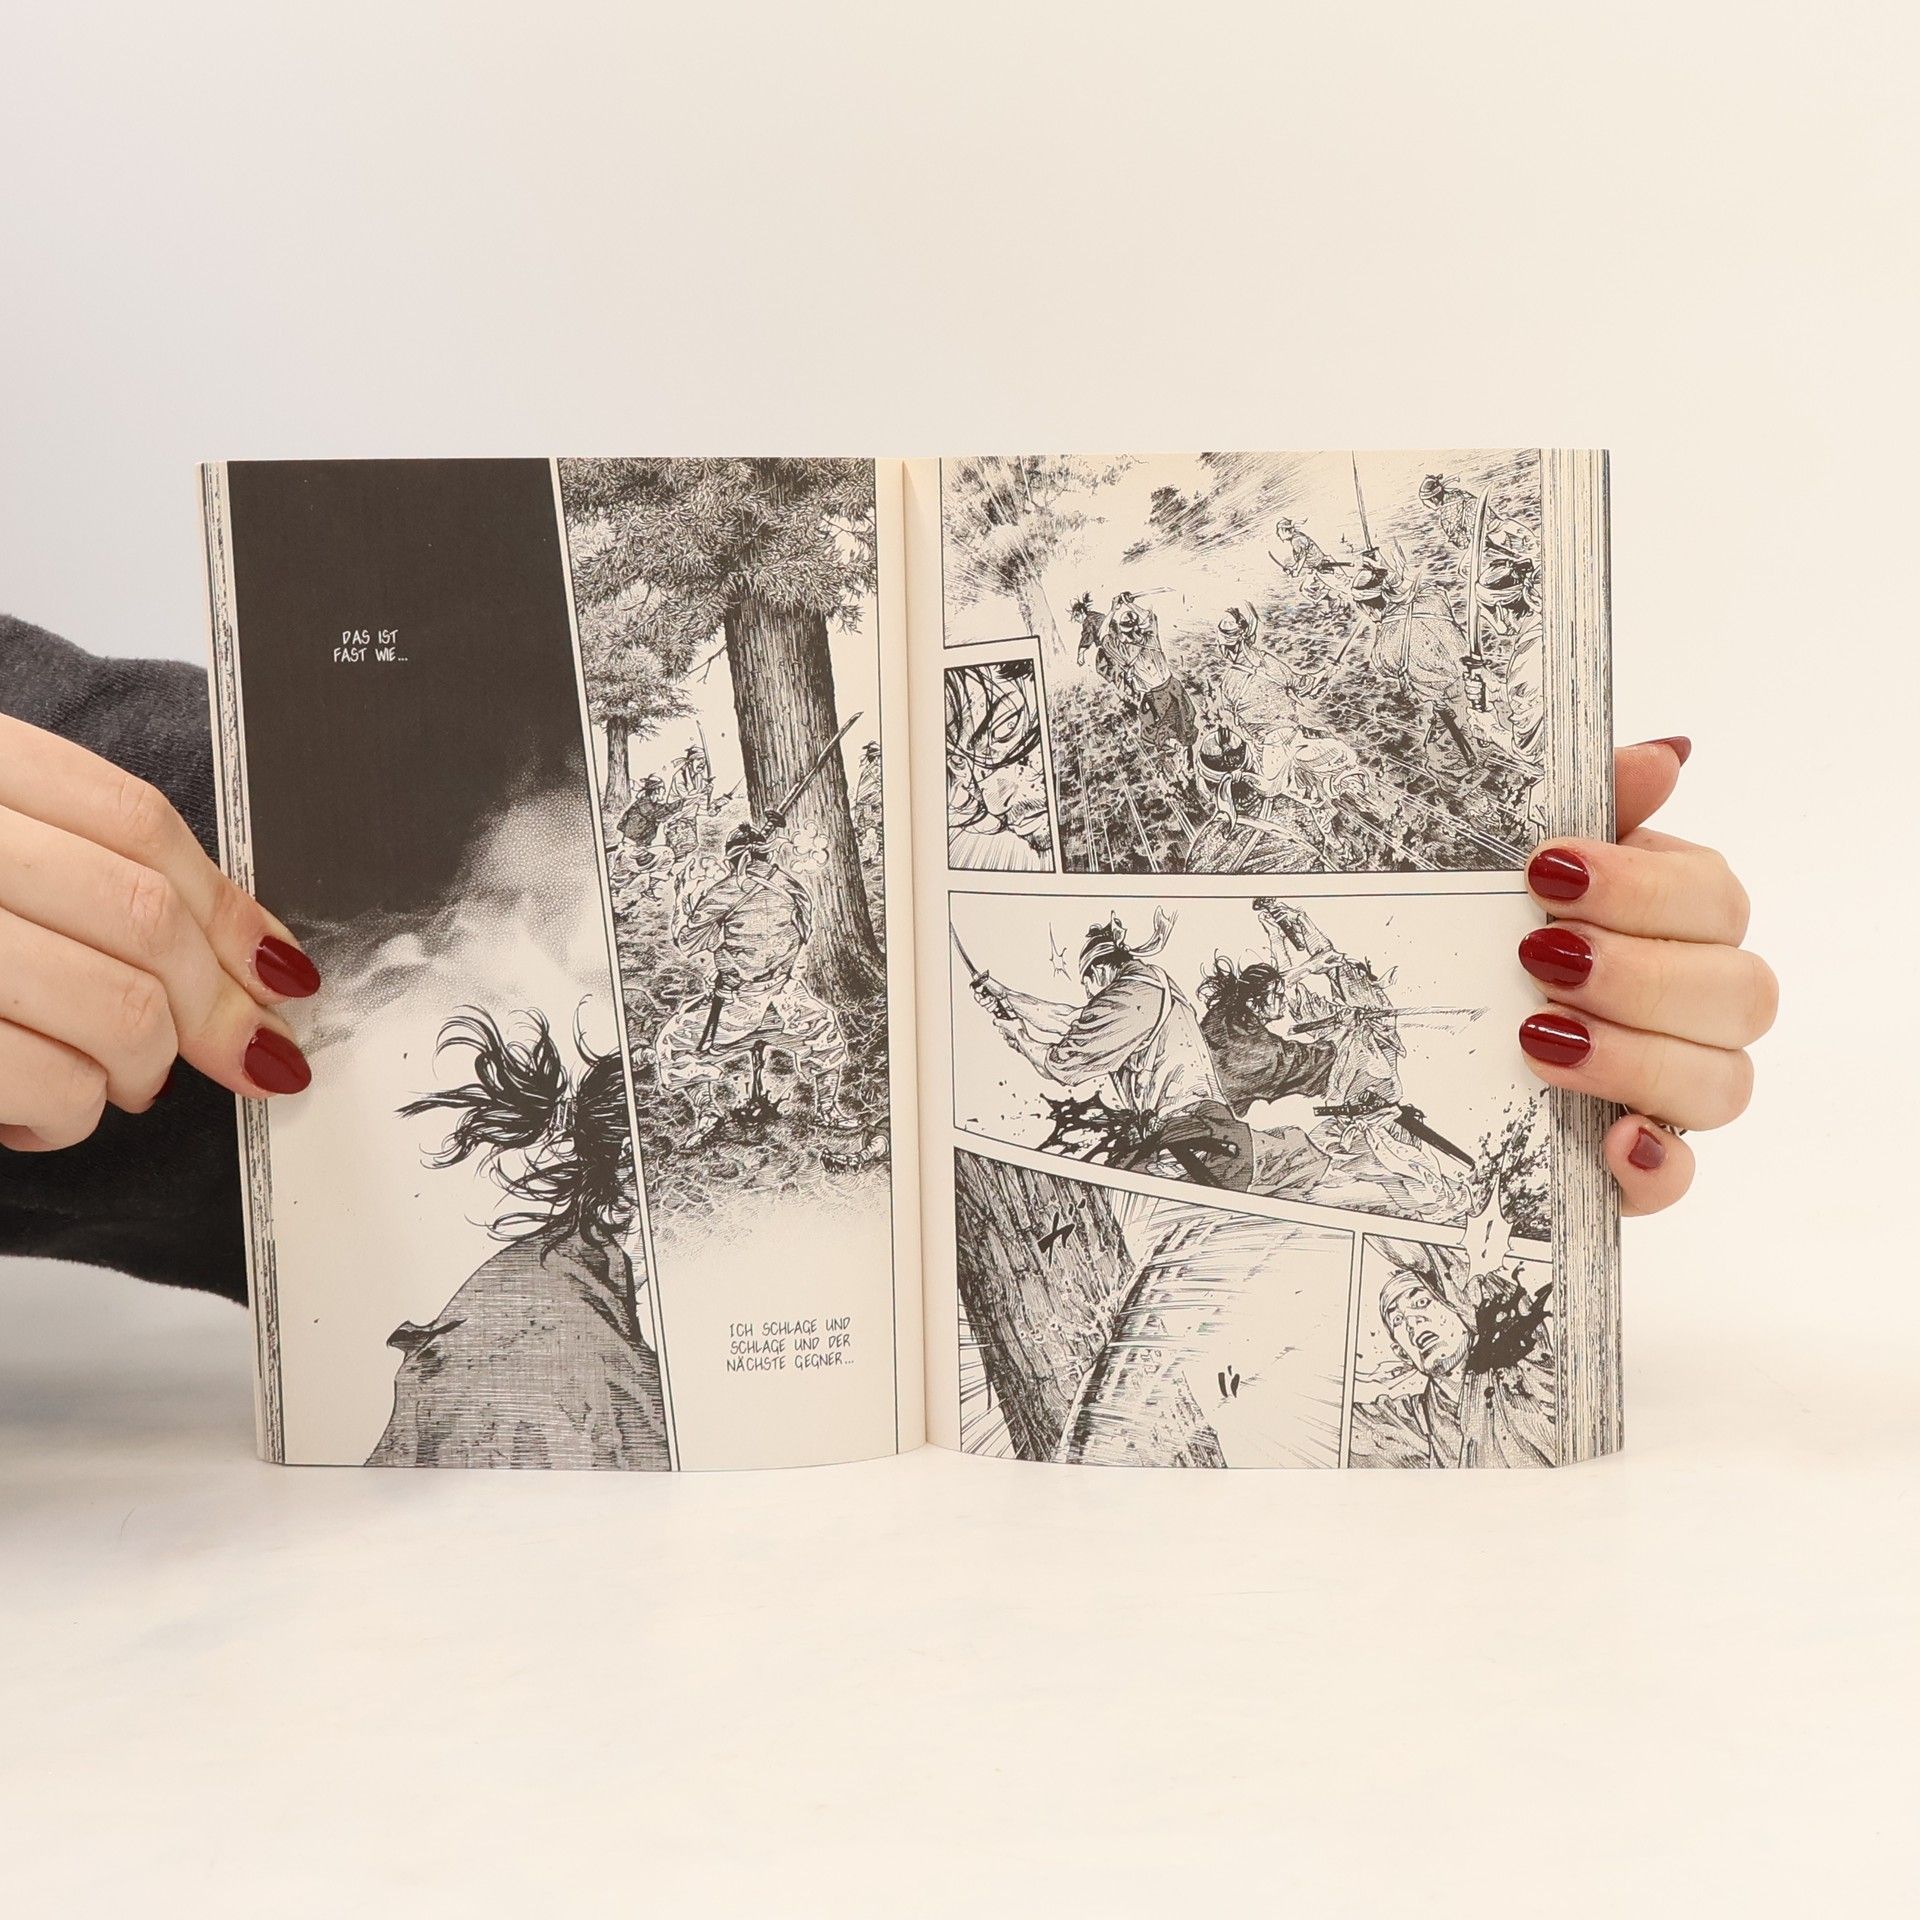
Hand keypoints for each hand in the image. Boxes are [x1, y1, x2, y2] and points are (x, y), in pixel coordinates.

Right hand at [0, 715, 317, 1150]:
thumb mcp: (0, 854)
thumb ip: (87, 870)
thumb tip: (253, 956)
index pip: (138, 822)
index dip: (232, 909)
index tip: (288, 973)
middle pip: (144, 916)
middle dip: (217, 1006)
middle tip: (246, 1055)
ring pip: (121, 1008)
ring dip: (142, 1068)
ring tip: (115, 1082)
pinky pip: (54, 1083)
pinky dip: (66, 1115)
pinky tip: (37, 1112)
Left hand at [1517, 738, 1774, 1216]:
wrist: (1399, 1030)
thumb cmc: (1477, 929)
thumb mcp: (1508, 861)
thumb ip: (1595, 809)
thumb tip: (1666, 756)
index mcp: (1674, 920)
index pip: (1714, 899)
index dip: (1642, 886)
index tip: (1546, 870)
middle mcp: (1694, 1004)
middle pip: (1740, 992)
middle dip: (1638, 971)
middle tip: (1538, 955)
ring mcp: (1672, 1087)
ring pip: (1723, 1083)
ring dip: (1635, 1057)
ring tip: (1537, 1038)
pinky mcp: (1634, 1161)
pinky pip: (1677, 1179)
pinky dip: (1654, 1167)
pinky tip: (1613, 1141)